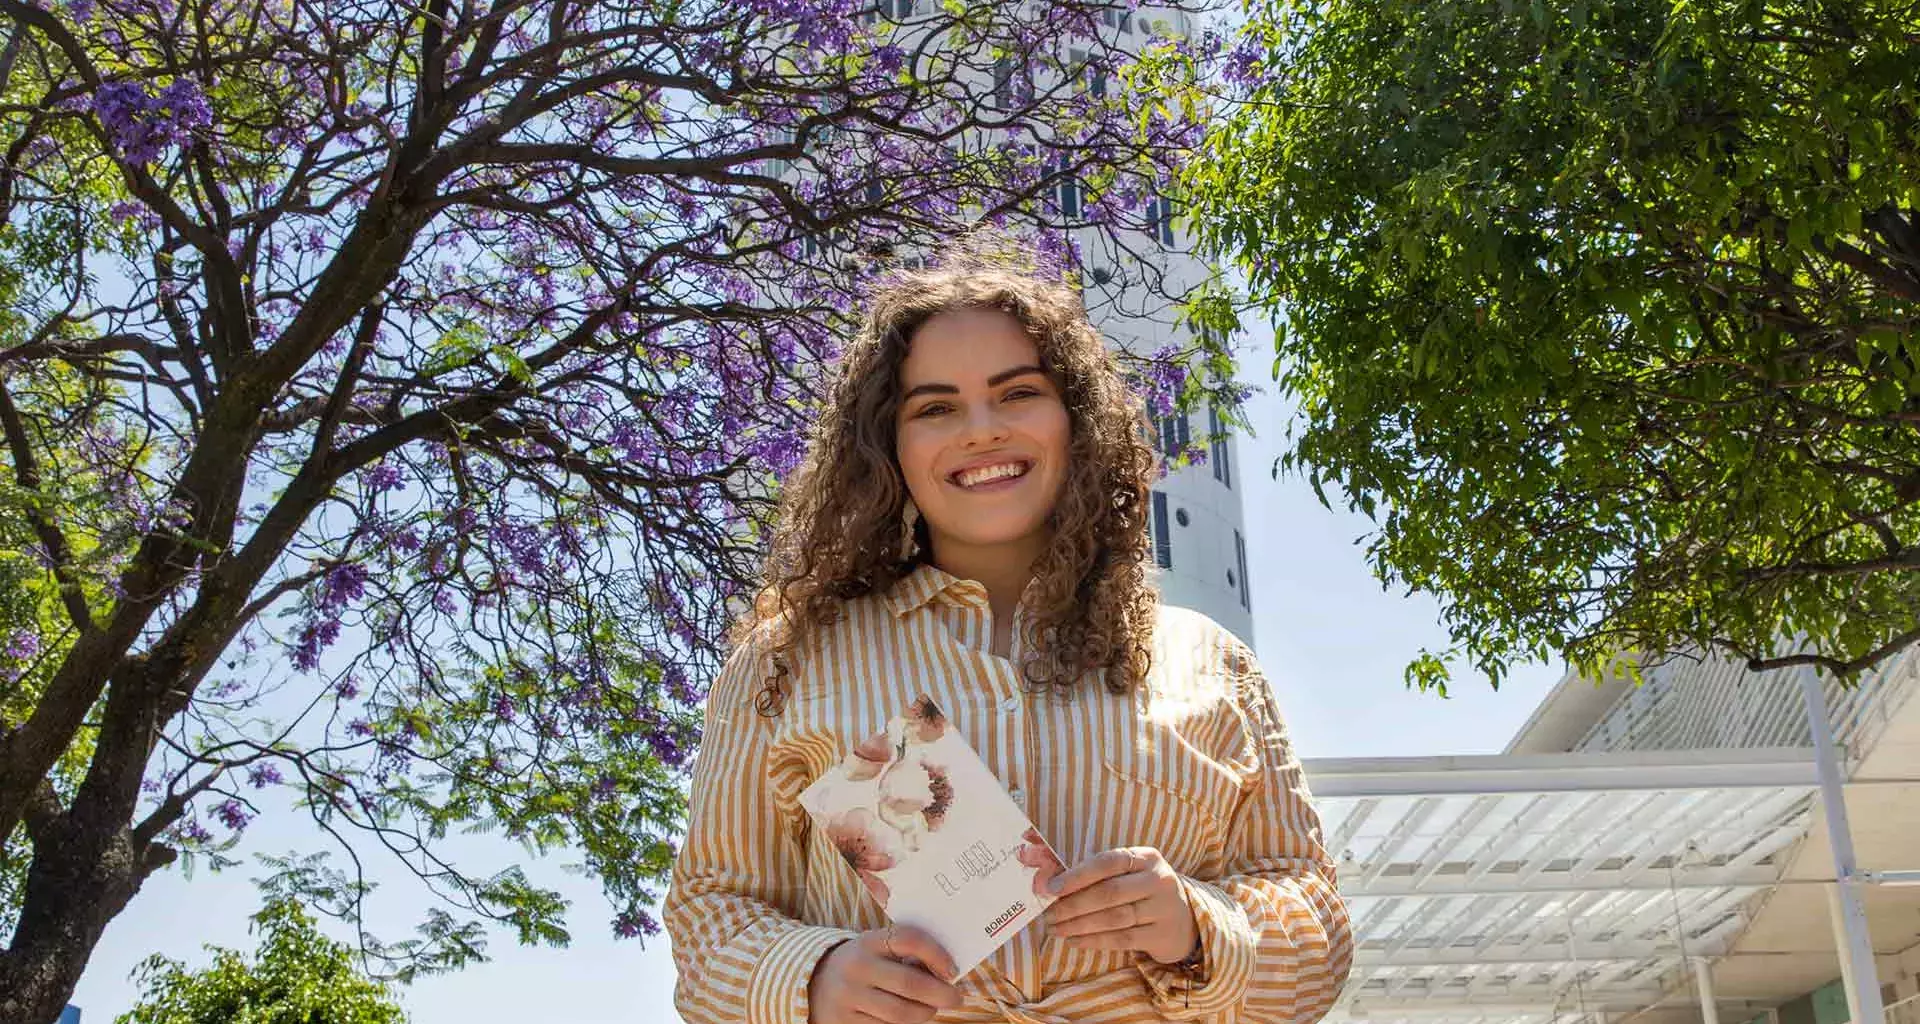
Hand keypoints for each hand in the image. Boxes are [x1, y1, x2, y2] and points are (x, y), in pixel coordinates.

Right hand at [808, 924, 962, 1023]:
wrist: (812, 982)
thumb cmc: (862, 964)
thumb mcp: (876, 949)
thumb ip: (905, 955)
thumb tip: (946, 973)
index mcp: (868, 942)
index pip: (908, 939)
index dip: (936, 954)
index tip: (953, 970)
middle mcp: (856, 967)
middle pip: (909, 983)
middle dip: (940, 993)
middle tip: (956, 998)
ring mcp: (848, 997)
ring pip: (900, 1014)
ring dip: (924, 1014)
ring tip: (930, 1010)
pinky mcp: (843, 1023)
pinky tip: (907, 1018)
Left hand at [1039, 846, 1199, 964]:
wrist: (1185, 921)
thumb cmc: (1144, 892)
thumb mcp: (1131, 873)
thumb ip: (1098, 874)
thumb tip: (1052, 883)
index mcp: (1146, 857)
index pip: (1108, 862)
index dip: (1077, 875)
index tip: (1051, 888)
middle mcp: (1158, 880)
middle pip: (1109, 893)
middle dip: (1073, 905)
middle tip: (1048, 915)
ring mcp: (1163, 908)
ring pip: (1114, 918)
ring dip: (1079, 925)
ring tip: (1055, 930)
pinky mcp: (1162, 935)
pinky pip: (1122, 939)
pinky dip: (1094, 941)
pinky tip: (1074, 941)